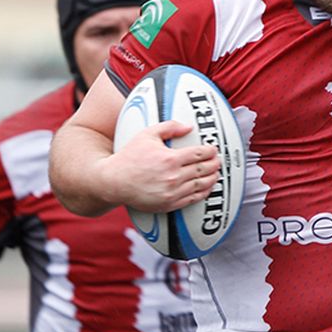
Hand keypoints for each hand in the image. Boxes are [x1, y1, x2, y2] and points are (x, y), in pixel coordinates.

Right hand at [104, 121, 220, 213]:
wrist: (114, 182)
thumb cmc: (129, 157)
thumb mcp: (147, 135)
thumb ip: (169, 127)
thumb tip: (189, 127)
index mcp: (170, 159)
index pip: (200, 154)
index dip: (211, 150)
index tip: (213, 148)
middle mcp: (174, 177)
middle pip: (205, 169)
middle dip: (215, 163)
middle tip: (217, 159)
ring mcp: (173, 192)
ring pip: (202, 185)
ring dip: (213, 177)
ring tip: (215, 172)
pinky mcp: (170, 204)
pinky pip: (194, 199)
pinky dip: (204, 192)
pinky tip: (207, 187)